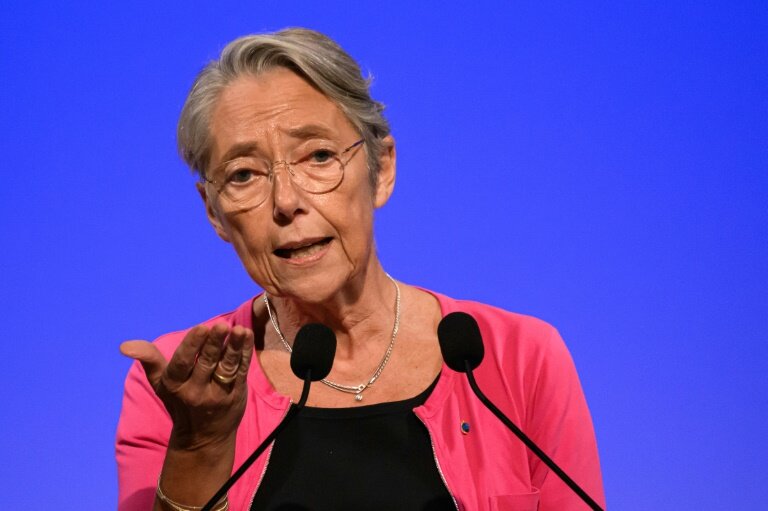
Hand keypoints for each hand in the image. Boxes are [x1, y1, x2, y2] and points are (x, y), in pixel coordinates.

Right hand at [120, 324, 254, 451]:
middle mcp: (195, 391)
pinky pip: (241, 371)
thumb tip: (125, 346)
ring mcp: (218, 394)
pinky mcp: (236, 395)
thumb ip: (149, 360)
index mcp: (175, 385)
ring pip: (226, 367)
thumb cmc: (179, 401)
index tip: (201, 327)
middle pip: (206, 363)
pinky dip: (245, 353)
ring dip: (234, 347)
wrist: (203, 437)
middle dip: (214, 344)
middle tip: (220, 325)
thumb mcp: (160, 383)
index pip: (183, 363)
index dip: (192, 345)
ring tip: (239, 330)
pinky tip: (247, 336)